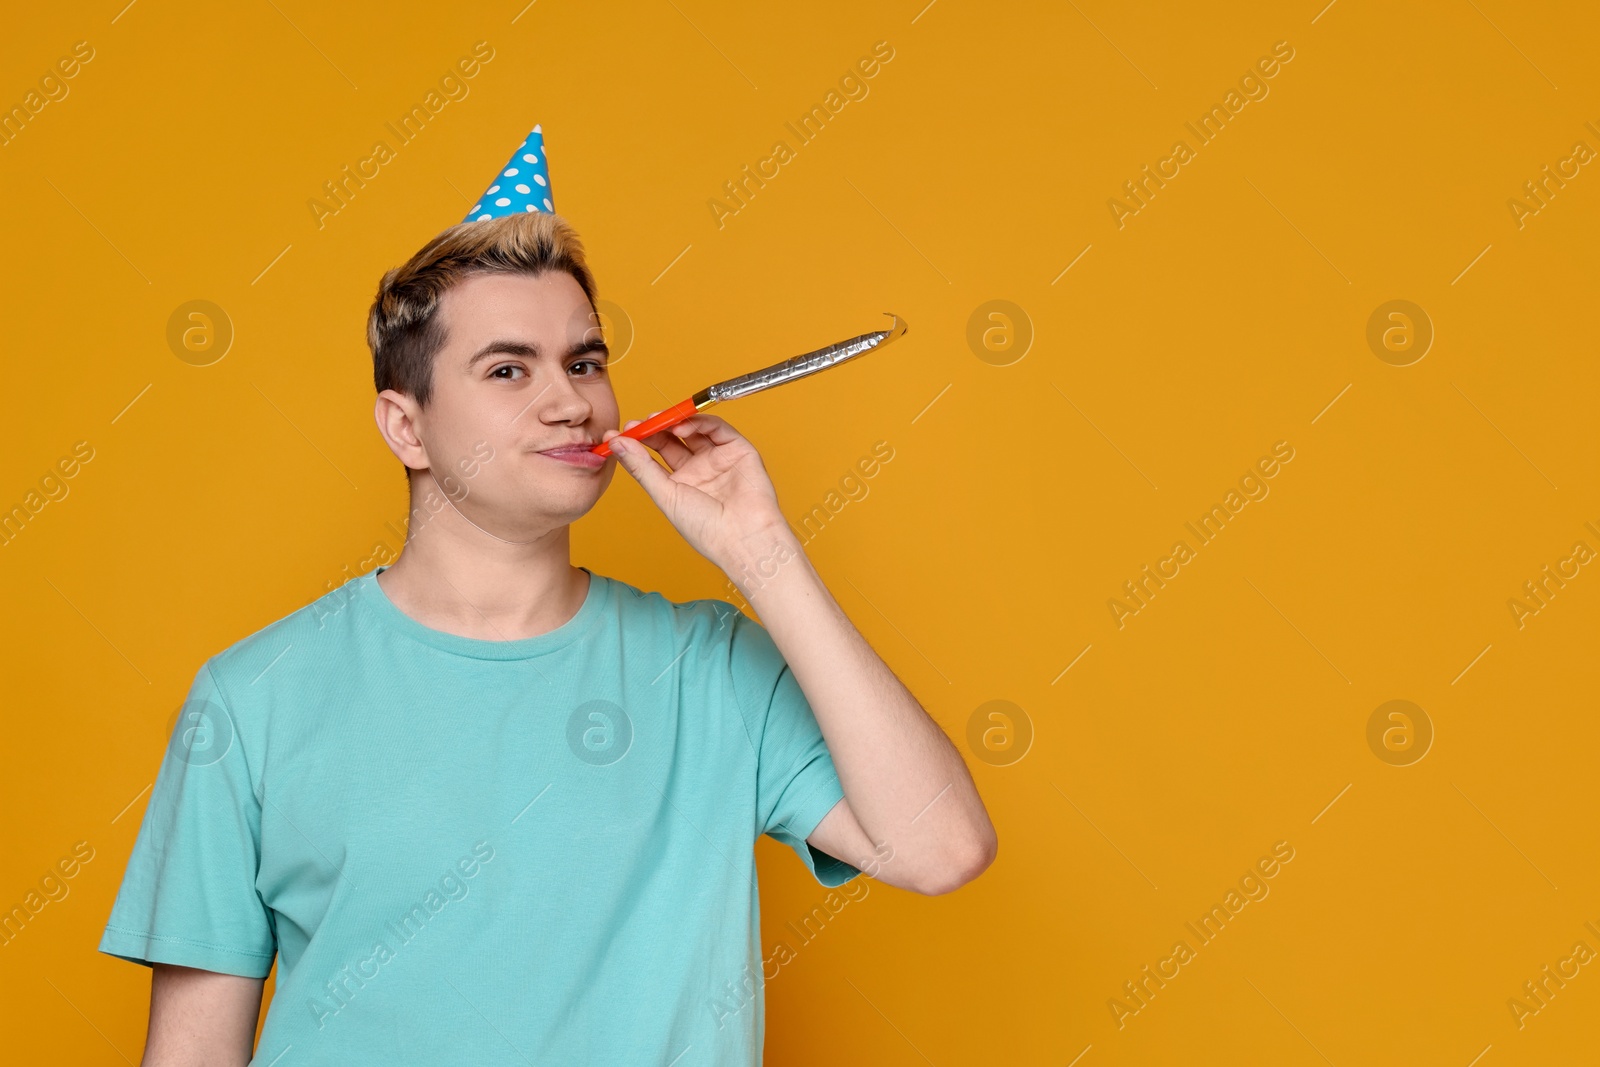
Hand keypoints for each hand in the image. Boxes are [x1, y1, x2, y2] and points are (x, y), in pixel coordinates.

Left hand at [603, 414, 793, 569]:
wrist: (743, 537)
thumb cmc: (706, 528)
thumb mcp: (665, 495)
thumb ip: (641, 467)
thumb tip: (615, 443)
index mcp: (680, 483)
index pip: (655, 454)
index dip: (638, 441)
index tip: (619, 433)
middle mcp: (699, 469)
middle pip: (672, 438)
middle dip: (654, 427)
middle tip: (637, 423)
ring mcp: (719, 458)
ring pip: (694, 429)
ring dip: (673, 421)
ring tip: (657, 420)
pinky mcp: (738, 450)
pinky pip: (718, 428)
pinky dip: (699, 421)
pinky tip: (681, 424)